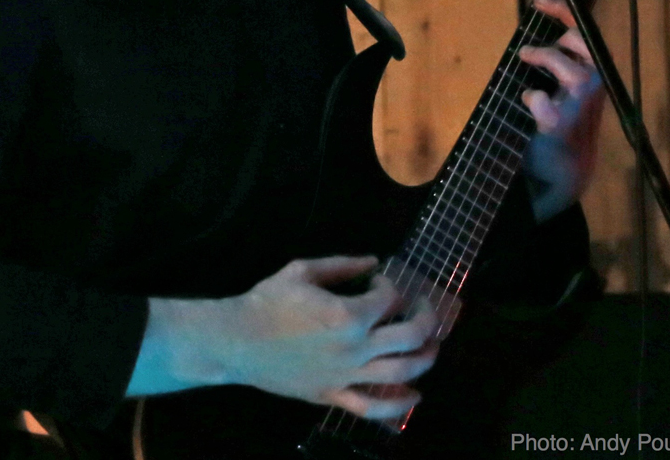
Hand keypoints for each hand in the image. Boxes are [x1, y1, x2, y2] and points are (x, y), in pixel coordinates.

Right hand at [131, 256, 439, 421]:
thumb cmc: (268, 301)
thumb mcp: (303, 270)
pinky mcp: (333, 396)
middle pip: (410, 337)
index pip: (389, 299)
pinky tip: (415, 396)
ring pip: (401, 373)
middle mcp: (355, 348)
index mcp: (348, 314)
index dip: (391, 285)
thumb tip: (373, 262)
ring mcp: (346, 376)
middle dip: (425, 319)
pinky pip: (373, 407)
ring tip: (431, 348)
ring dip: (425, 359)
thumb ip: (342, 265)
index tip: (381, 281)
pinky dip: (399, 405)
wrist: (238, 340)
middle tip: (423, 309)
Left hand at [518, 0, 605, 222]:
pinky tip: (531, 104)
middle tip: (528, 51)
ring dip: (543, 58)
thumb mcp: (561, 88)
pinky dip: (531, 97)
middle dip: (559, 38)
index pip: (585, 33)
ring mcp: (581, 106)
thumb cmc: (560, 124)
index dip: (563, 11)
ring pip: (567, 67)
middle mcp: (595, 86)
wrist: (564, 173)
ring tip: (525, 60)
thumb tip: (533, 34)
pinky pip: (540, 98)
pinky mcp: (562, 124)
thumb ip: (556, 64)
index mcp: (593, 74)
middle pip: (583, 43)